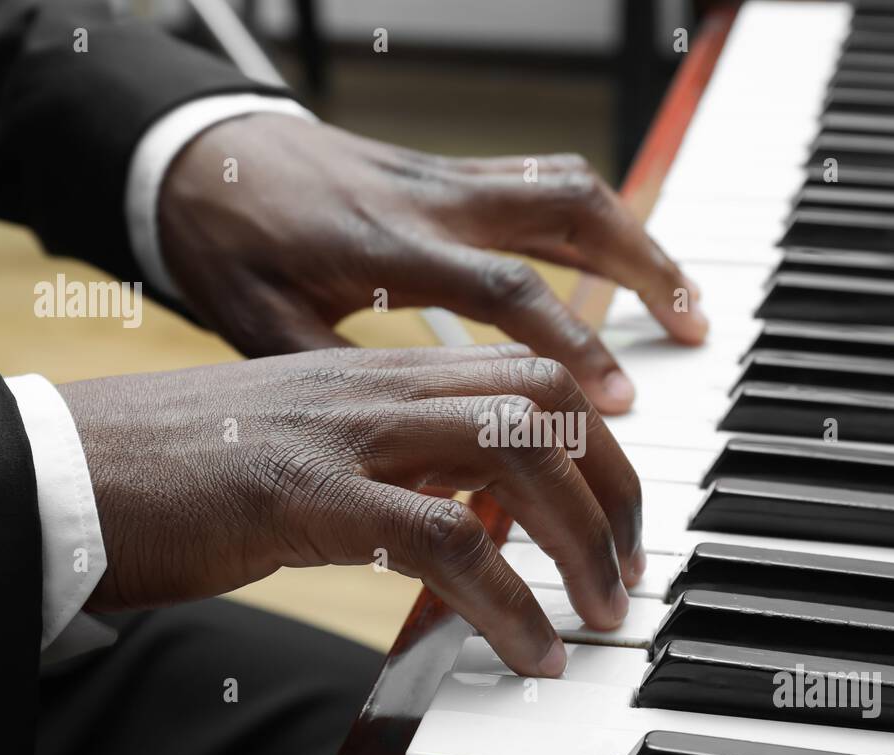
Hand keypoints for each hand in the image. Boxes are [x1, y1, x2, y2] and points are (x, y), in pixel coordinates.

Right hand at [57, 345, 643, 676]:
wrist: (63, 470)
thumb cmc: (182, 470)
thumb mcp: (308, 448)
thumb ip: (393, 462)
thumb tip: (472, 509)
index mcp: (377, 374)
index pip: (528, 375)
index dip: (597, 436)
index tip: (619, 504)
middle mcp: (373, 387)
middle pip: (546, 404)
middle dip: (615, 487)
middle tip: (629, 566)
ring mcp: (342, 434)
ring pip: (513, 456)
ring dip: (582, 542)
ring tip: (602, 611)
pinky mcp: (303, 496)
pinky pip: (445, 541)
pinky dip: (509, 604)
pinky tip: (529, 652)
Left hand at [156, 114, 708, 414]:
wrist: (202, 154)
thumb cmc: (229, 245)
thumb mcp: (263, 329)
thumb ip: (341, 385)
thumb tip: (413, 461)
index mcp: (388, 249)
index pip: (504, 291)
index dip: (570, 345)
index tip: (619, 402)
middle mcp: (433, 203)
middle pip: (565, 217)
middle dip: (641, 273)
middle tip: (692, 330)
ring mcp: (446, 181)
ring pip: (567, 188)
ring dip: (636, 240)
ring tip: (683, 299)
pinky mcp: (449, 174)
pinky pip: (541, 180)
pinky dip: (596, 219)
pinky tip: (621, 258)